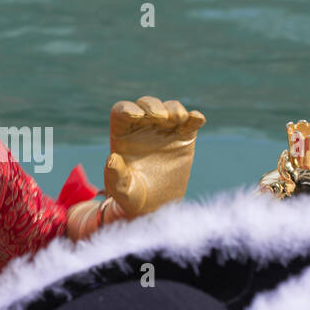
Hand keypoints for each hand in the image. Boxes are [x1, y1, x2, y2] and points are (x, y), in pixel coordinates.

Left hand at [104, 96, 205, 217]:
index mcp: (123, 135)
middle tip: (161, 118)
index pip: (122, 111)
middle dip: (154, 106)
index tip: (137, 116)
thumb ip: (115, 176)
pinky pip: (191, 121)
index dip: (128, 109)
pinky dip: (195, 118)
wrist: (156, 205)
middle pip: (146, 104)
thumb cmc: (132, 196)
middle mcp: (143, 128)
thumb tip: (112, 159)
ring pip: (169, 108)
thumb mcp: (121, 190)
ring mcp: (165, 130)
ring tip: (179, 120)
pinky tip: (197, 120)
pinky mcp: (184, 137)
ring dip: (174, 109)